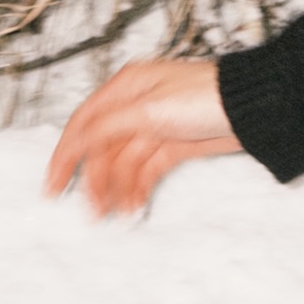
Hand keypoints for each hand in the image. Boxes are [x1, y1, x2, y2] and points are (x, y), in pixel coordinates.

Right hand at [44, 58, 241, 216]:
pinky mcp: (173, 145)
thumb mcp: (148, 110)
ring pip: (123, 163)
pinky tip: (134, 207)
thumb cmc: (205, 96)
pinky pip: (145, 171)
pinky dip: (137, 189)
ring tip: (116, 216)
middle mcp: (137, 105)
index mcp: (126, 87)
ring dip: (116, 189)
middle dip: (95, 180)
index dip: (65, 154)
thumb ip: (107, 127)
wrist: (250, 108)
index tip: (52, 186)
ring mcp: (155, 126)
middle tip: (92, 212)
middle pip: (103, 148)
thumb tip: (76, 143)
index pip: (84, 123)